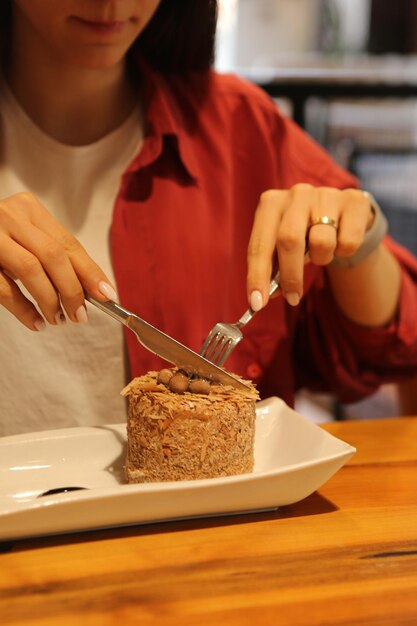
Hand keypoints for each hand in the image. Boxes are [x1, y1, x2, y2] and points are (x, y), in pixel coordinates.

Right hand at [0, 192, 116, 329]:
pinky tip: (37, 323)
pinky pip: (4, 288)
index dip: (91, 272)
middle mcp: (10, 216)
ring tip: (59, 320)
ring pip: (31, 269)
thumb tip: (93, 289)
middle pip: (54, 255)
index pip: (69, 243)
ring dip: (50, 300)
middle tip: (80, 315)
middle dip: (73, 290)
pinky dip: (24, 310)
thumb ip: (52, 255)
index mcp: (29, 210)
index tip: (108, 295)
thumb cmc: (0, 240)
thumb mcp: (26, 238)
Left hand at [246, 183, 373, 308]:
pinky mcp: (354, 201)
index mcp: (271, 204)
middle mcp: (297, 194)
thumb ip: (272, 268)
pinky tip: (341, 240)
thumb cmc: (305, 233)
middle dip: (290, 276)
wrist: (344, 214)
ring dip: (321, 259)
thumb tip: (262, 297)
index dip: (257, 275)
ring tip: (321, 253)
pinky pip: (348, 242)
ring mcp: (326, 194)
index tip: (257, 303)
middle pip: (289, 240)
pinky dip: (344, 252)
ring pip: (322, 243)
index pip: (259, 244)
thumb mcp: (282, 246)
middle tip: (292, 298)